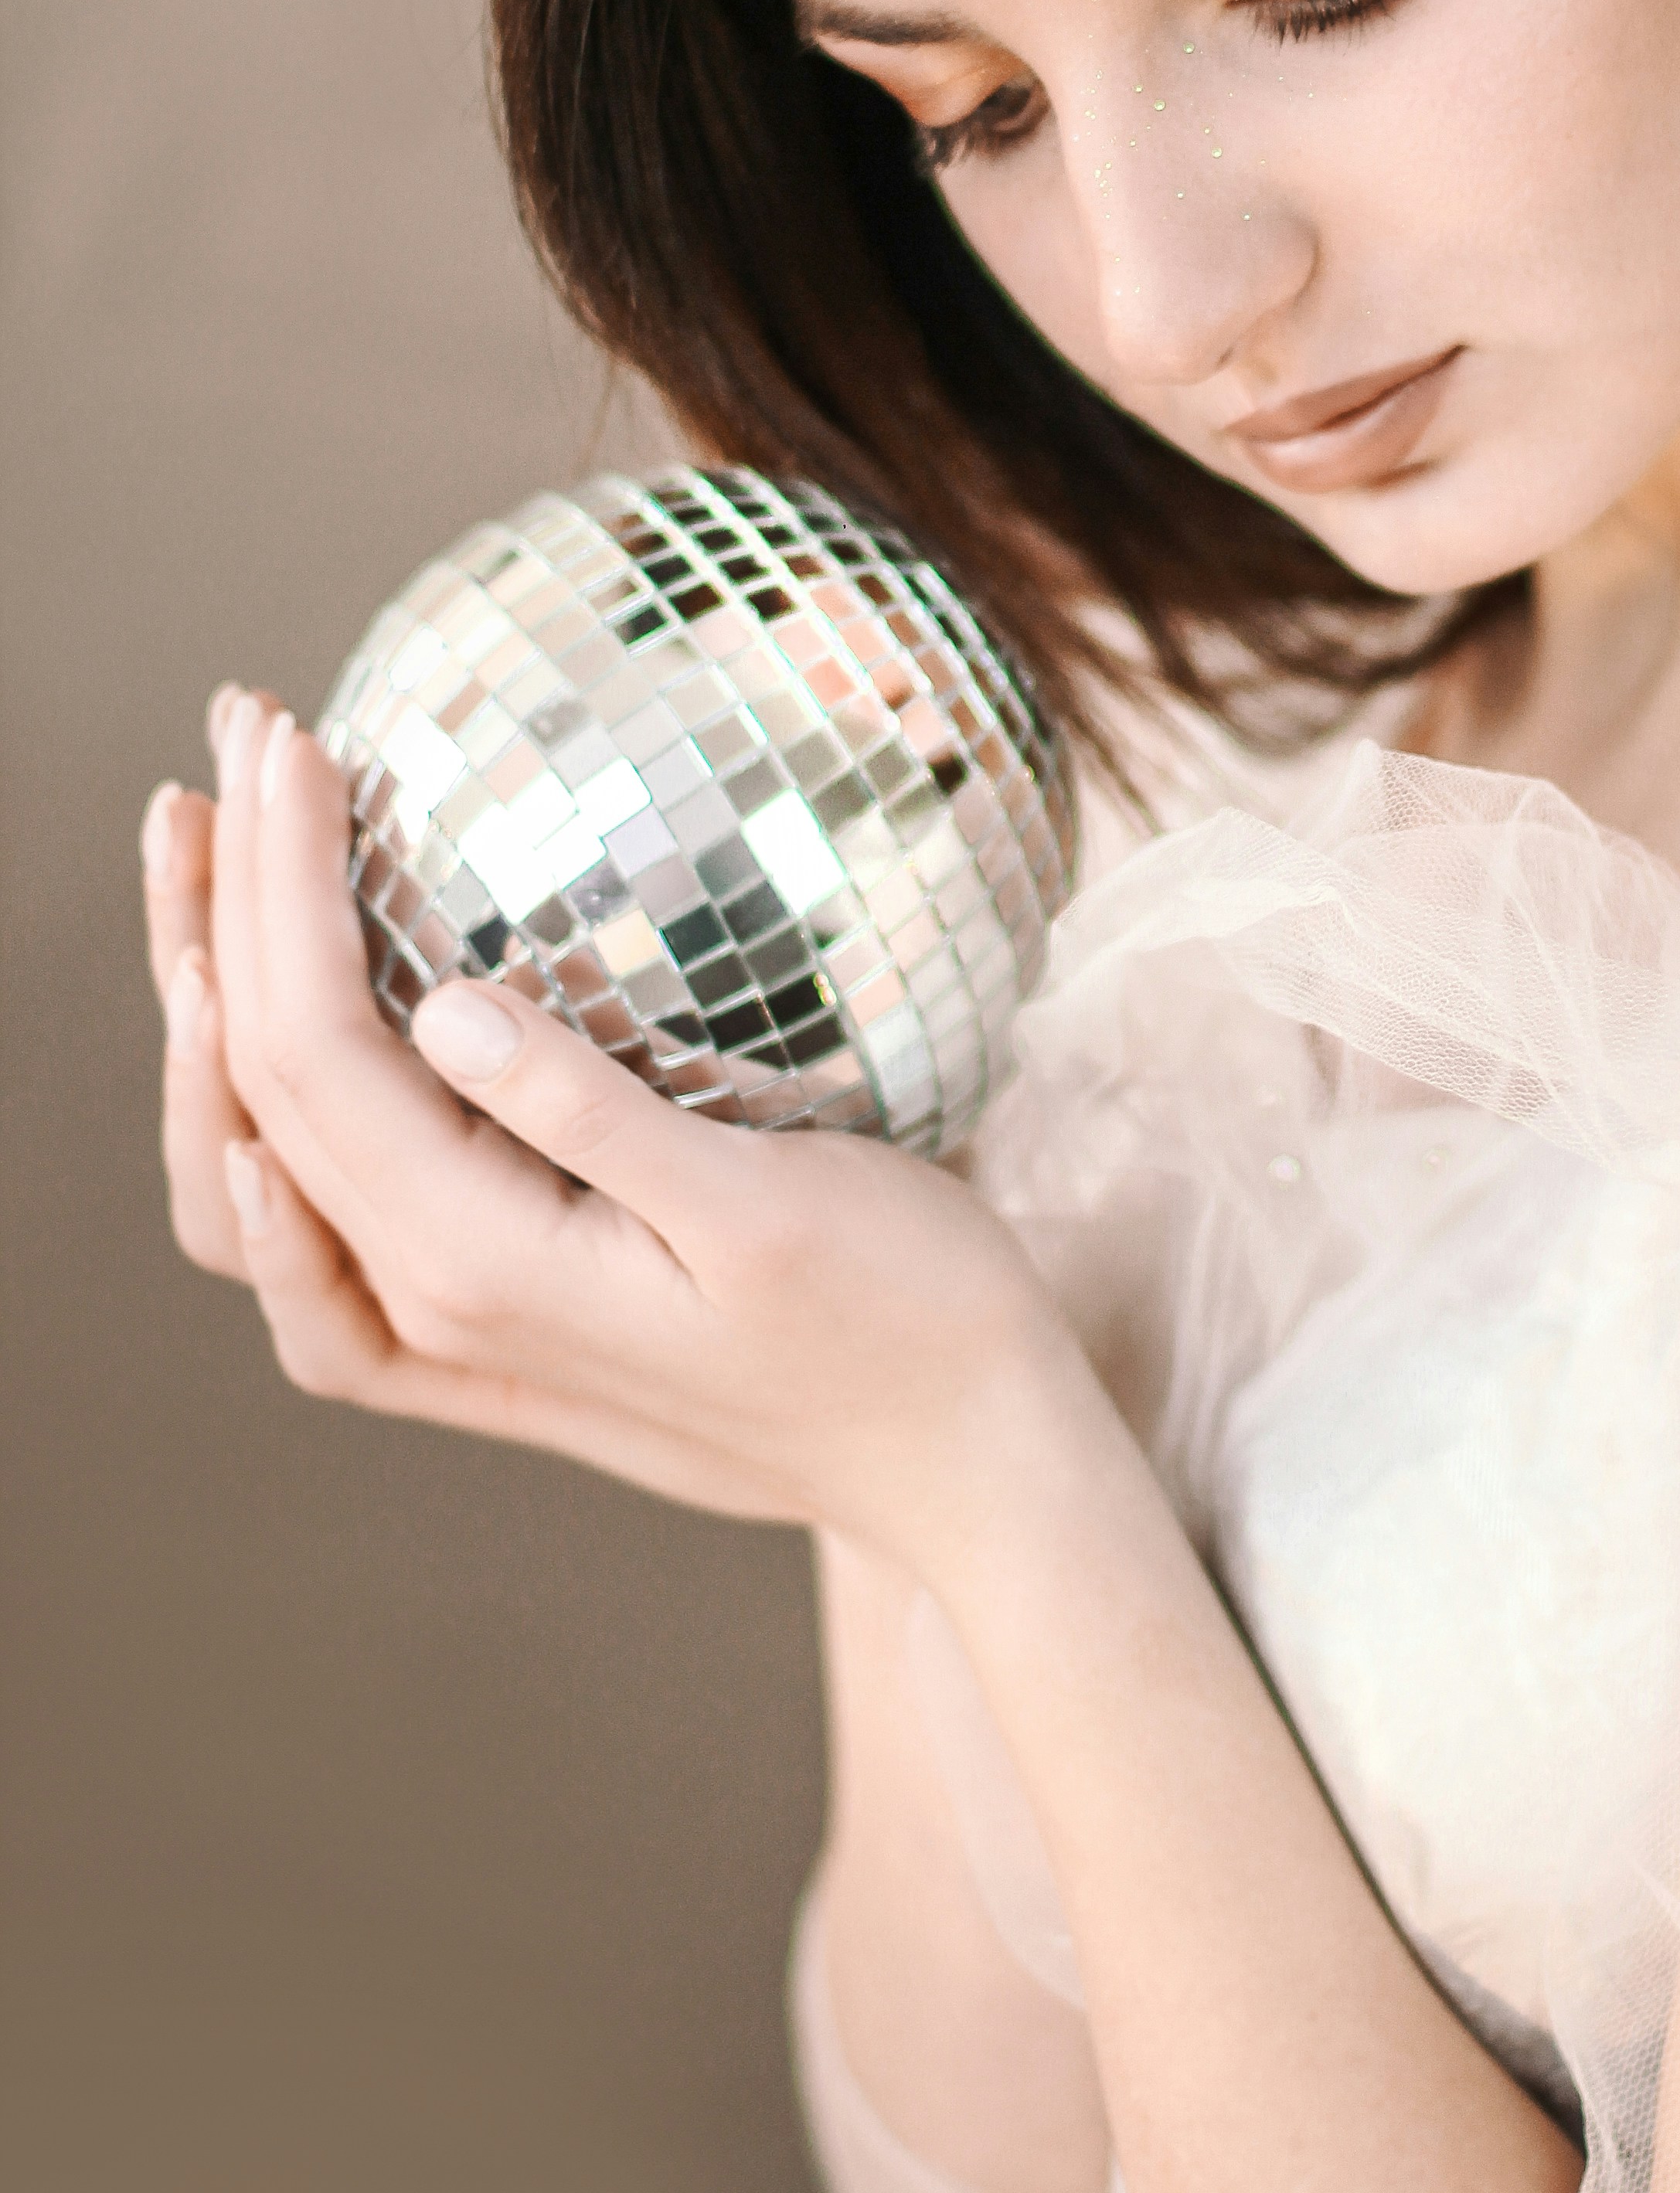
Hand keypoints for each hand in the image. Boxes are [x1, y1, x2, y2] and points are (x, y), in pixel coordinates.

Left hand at [142, 688, 1064, 1560]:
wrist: (962, 1462)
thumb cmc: (904, 1317)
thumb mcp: (767, 1204)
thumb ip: (590, 1117)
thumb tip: (439, 1008)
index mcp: (487, 1262)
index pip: (318, 1044)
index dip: (283, 879)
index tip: (293, 737)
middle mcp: (438, 1307)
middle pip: (267, 1085)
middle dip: (231, 896)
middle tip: (240, 731)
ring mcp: (457, 1335)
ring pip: (268, 1160)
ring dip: (218, 1009)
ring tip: (204, 866)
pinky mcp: (499, 1347)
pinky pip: (321, 1272)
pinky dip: (255, 1184)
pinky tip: (250, 1128)